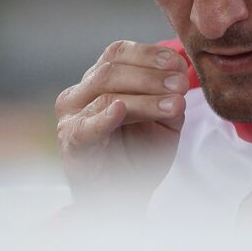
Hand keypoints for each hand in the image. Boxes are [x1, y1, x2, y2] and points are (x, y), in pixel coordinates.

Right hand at [55, 40, 189, 209]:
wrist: (122, 198)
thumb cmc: (139, 155)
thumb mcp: (163, 121)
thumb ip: (169, 96)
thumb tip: (180, 71)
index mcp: (97, 82)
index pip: (117, 53)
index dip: (147, 53)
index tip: (177, 62)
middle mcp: (78, 95)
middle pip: (111, 70)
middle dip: (151, 75)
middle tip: (180, 84)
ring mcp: (71, 118)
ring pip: (107, 95)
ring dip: (145, 97)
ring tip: (175, 104)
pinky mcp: (72, 144)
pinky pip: (87, 127)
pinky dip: (104, 117)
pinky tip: (121, 111)